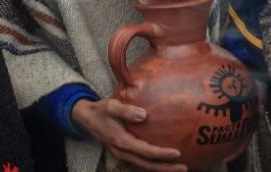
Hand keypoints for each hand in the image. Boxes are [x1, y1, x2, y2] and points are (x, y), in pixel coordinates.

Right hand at [71, 98, 186, 171]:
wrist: (86, 118)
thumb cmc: (101, 110)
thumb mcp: (111, 106)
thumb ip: (126, 111)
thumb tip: (144, 115)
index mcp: (121, 142)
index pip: (145, 152)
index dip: (161, 154)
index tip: (177, 153)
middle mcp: (122, 152)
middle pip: (147, 165)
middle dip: (165, 168)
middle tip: (184, 168)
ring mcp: (123, 155)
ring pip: (144, 166)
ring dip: (161, 168)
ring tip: (179, 168)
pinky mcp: (124, 153)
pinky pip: (141, 162)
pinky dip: (153, 164)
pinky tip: (164, 162)